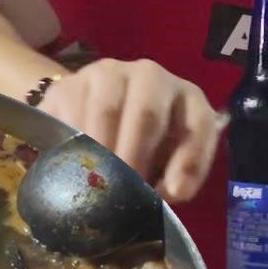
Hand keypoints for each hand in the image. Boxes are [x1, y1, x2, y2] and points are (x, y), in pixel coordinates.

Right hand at [39, 58, 225, 202]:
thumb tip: (171, 191)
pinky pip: (71, 110)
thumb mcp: (168, 163)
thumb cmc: (143, 148)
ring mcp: (107, 75)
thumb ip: (177, 176)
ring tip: (96, 180)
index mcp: (186, 97)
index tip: (174, 193)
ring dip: (102, 150)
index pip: (198, 123)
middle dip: (136, 156)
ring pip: (106, 109)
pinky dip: (72, 141)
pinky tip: (71, 162)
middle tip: (123, 189)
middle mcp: (150, 76)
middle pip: (147, 113)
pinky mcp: (70, 84)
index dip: (190, 159)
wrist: (93, 118)